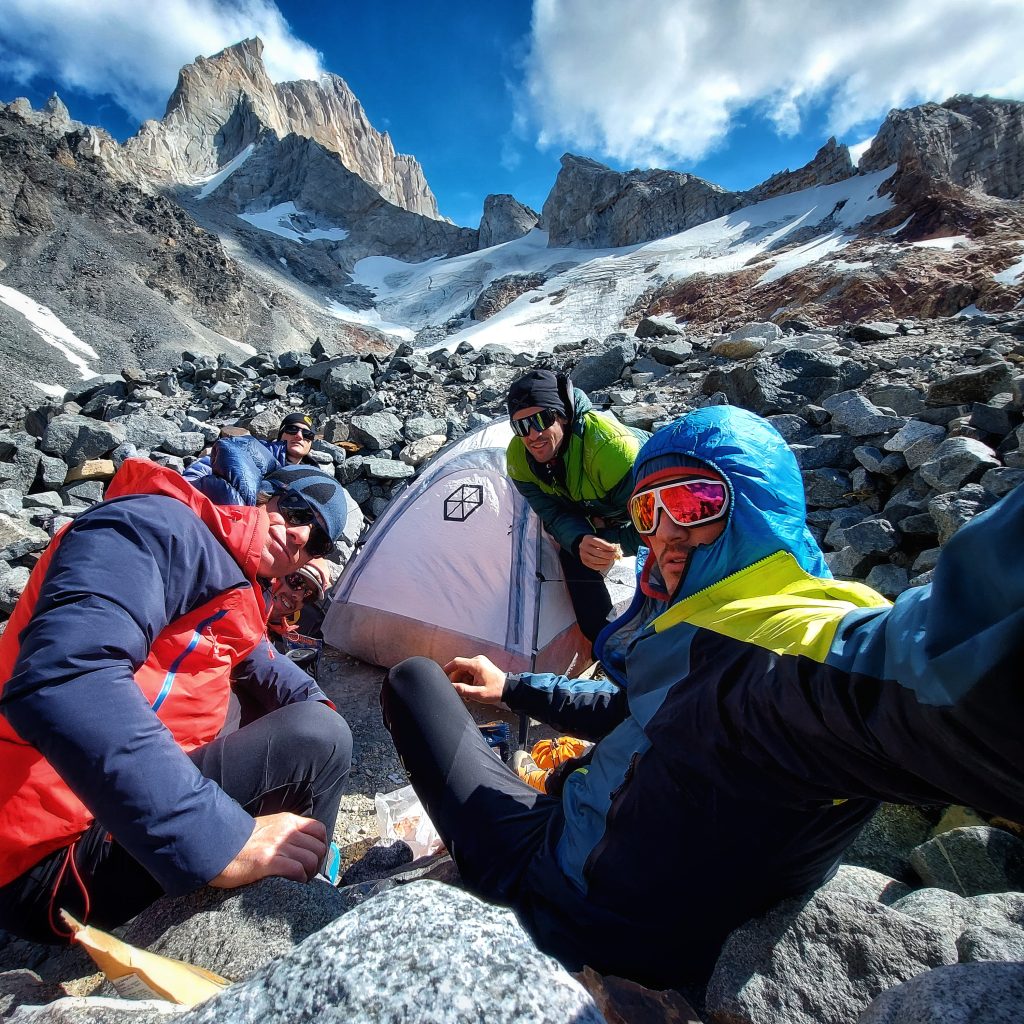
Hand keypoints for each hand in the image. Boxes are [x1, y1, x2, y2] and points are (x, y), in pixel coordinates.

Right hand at [209, 812, 326, 887]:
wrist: (217, 846)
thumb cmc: (241, 841)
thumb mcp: (268, 826)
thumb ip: (286, 831)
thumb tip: (303, 846)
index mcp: (287, 821)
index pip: (318, 830)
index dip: (321, 846)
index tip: (313, 858)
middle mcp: (286, 832)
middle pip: (318, 848)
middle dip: (316, 864)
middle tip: (306, 874)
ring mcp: (278, 846)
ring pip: (310, 860)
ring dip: (308, 874)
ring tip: (299, 880)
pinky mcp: (268, 862)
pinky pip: (297, 871)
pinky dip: (298, 880)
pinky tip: (291, 883)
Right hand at [444, 655, 506, 705]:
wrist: (509, 689)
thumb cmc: (496, 691)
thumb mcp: (479, 693)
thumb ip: (464, 690)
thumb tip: (451, 687)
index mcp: (476, 664)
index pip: (456, 662)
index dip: (447, 669)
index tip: (441, 675)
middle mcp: (478, 660)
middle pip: (459, 668)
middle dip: (457, 680)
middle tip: (461, 692)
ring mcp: (480, 662)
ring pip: (464, 671)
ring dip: (463, 681)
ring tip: (468, 693)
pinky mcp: (481, 666)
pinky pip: (469, 671)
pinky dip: (468, 680)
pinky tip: (471, 688)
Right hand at [578, 534, 621, 570]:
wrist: (586, 546)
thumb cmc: (595, 543)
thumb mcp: (599, 540)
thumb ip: (606, 544)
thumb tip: (614, 550)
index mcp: (587, 539)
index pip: (598, 543)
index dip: (606, 546)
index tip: (613, 549)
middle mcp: (583, 546)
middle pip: (596, 552)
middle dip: (607, 555)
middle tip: (613, 555)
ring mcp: (583, 555)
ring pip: (595, 560)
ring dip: (604, 561)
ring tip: (610, 560)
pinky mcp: (584, 561)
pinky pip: (593, 566)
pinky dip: (601, 566)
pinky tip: (607, 564)